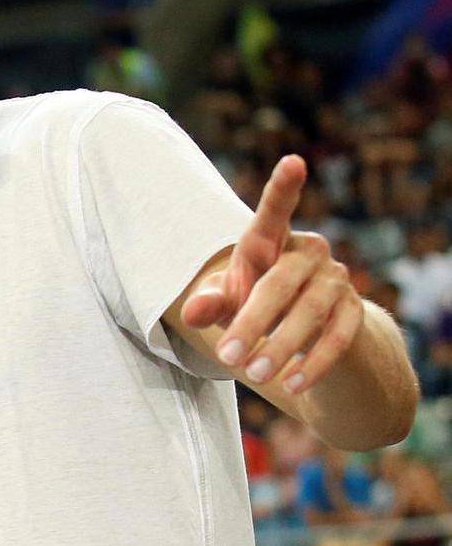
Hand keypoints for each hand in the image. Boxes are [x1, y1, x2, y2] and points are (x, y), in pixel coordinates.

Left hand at [181, 155, 362, 394]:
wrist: (303, 338)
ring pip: (311, 311)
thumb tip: (191, 311)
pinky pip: (338, 337)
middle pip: (280, 282)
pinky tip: (293, 384)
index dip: (283, 188)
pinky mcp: (355, 312)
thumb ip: (209, 303)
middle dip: (252, 322)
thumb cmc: (251, 306)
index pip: (274, 213)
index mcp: (271, 241)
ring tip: (254, 374)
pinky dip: (315, 363)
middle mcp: (309, 252)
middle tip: (227, 357)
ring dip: (280, 346)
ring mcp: (336, 280)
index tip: (293, 161)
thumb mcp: (226, 304)